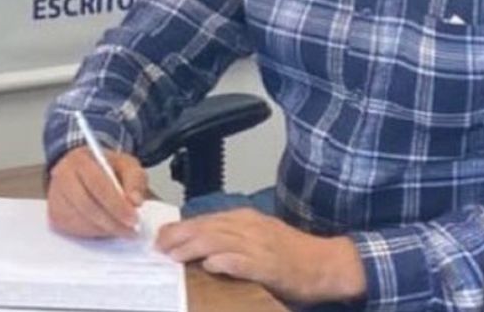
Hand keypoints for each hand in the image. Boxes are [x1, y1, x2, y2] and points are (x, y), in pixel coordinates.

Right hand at [47, 146, 147, 237]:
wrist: (86, 168)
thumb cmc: (107, 166)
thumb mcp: (126, 163)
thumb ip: (135, 179)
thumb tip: (135, 201)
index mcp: (80, 159)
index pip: (98, 184)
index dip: (117, 204)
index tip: (133, 218)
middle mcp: (63, 177)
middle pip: (87, 206)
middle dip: (112, 221)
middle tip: (131, 230)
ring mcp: (56, 198)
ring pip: (80, 221)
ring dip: (105, 230)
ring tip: (123, 229)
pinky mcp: (55, 215)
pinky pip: (75, 230)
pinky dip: (94, 233)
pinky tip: (107, 228)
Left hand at [156, 208, 365, 303]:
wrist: (325, 262)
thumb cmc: (291, 253)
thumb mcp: (261, 237)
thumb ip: (235, 238)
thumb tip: (204, 247)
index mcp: (247, 219)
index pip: (209, 220)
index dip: (184, 227)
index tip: (162, 234)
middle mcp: (251, 227)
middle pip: (209, 227)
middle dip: (181, 235)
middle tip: (159, 245)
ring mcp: (260, 245)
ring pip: (221, 241)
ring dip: (194, 247)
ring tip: (173, 254)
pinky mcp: (270, 265)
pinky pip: (244, 262)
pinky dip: (226, 261)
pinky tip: (211, 264)